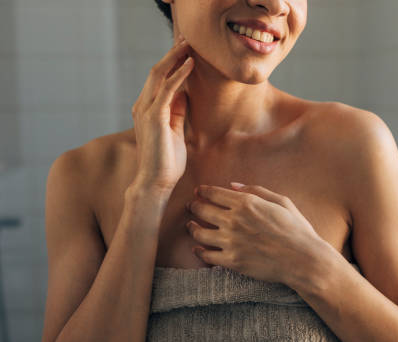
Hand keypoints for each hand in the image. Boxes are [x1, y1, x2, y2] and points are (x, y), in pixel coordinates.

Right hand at [130, 33, 194, 193]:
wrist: (157, 182)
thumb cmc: (167, 161)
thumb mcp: (175, 131)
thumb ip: (177, 112)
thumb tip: (184, 94)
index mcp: (147, 110)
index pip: (159, 79)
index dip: (171, 63)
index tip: (186, 50)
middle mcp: (142, 106)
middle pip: (157, 71)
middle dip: (172, 54)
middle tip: (187, 39)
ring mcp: (146, 111)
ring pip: (159, 75)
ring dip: (175, 58)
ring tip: (189, 45)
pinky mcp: (155, 117)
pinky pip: (168, 89)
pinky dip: (179, 75)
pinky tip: (190, 64)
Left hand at [184, 182, 326, 285]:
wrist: (303, 259)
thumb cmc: (296, 229)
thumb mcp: (281, 201)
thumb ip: (256, 190)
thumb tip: (232, 185)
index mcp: (246, 203)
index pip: (213, 193)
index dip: (202, 191)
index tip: (199, 192)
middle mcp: (234, 220)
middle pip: (201, 210)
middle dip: (194, 206)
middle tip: (191, 207)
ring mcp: (231, 242)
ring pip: (199, 233)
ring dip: (192, 228)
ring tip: (191, 226)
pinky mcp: (232, 261)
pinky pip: (207, 255)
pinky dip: (199, 251)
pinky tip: (198, 248)